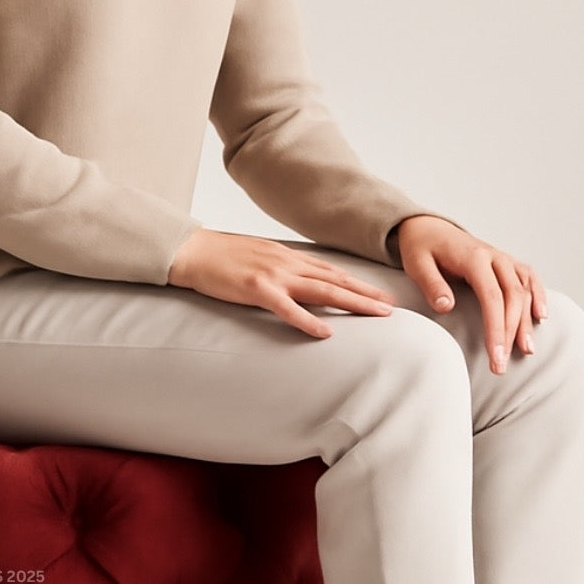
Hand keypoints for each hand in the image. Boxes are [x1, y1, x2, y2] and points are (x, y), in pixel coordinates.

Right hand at [168, 228, 396, 338]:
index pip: (331, 272)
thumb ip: (280, 272)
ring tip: (376, 315)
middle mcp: (288, 264)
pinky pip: (287, 308)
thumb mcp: (258, 260)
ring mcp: (274, 276)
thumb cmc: (221, 259)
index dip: (359, 283)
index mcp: (288, 258)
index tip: (382, 295)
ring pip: (322, 291)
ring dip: (352, 303)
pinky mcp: (256, 290)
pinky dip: (308, 321)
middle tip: (393, 307)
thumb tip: (298, 286)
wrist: (191, 251)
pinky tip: (326, 333)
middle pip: (335, 280)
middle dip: (367, 294)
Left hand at [393, 215, 548, 374]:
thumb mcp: (418, 265)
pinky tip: (541, 317)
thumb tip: (446, 306)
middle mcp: (494, 257)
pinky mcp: (505, 263)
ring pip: (524, 290)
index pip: (492, 298)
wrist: (429, 228)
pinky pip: (528, 278)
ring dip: (527, 321)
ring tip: (526, 350)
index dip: (496, 329)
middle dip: (511, 333)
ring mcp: (502, 259)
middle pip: (513, 297)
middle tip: (501, 365)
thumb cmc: (421, 249)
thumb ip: (432, 284)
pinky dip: (538, 295)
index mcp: (474, 258)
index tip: (495, 356)